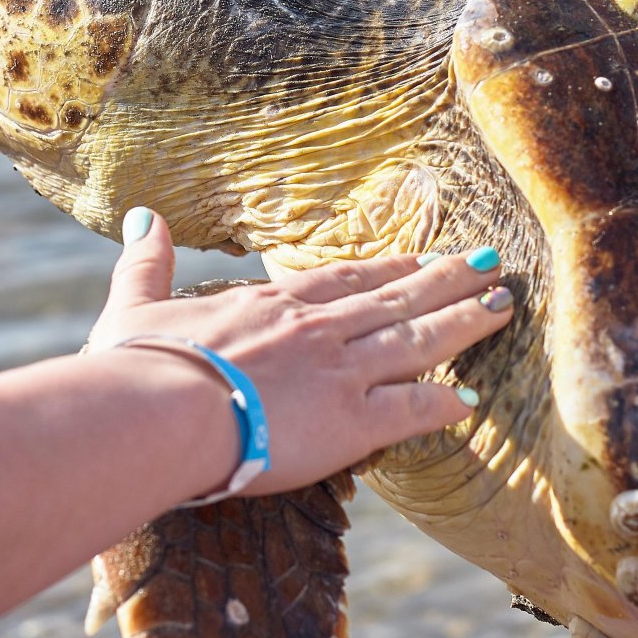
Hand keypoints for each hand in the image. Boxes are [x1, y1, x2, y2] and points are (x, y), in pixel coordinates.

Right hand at [85, 208, 513, 495]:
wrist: (161, 411)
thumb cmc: (141, 364)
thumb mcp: (136, 305)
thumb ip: (148, 263)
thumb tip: (144, 217)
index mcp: (272, 304)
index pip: (345, 279)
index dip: (389, 269)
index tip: (421, 260)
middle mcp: (318, 328)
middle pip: (397, 298)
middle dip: (447, 282)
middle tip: (490, 267)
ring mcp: (340, 371)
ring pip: (417, 340)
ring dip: (463, 322)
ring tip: (501, 306)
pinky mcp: (352, 421)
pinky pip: (411, 409)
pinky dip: (442, 404)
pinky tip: (469, 402)